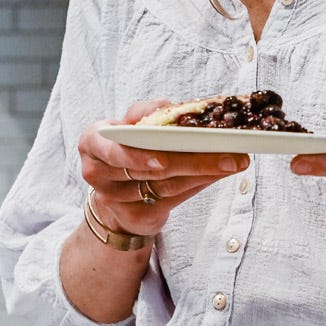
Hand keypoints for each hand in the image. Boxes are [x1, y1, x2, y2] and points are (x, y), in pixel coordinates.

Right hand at [76, 100, 247, 238]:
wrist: (115, 195)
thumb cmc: (127, 149)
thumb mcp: (132, 125)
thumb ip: (150, 114)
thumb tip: (182, 109)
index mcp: (93, 141)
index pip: (110, 147)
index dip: (136, 156)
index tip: (163, 160)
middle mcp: (98, 172)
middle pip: (150, 170)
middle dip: (191, 161)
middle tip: (226, 155)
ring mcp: (115, 199)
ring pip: (165, 186)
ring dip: (203, 173)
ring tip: (232, 162)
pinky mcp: (135, 216)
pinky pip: (172, 200)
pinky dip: (198, 184)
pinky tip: (219, 174)